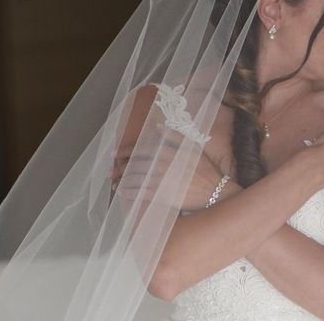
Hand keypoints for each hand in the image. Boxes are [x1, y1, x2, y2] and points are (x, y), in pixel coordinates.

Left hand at [109, 125, 225, 211]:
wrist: (214, 191)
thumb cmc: (204, 169)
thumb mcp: (192, 146)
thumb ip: (174, 135)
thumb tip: (157, 128)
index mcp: (166, 151)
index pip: (139, 149)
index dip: (124, 151)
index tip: (114, 155)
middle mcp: (161, 165)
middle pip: (133, 165)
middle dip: (118, 169)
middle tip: (109, 172)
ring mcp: (160, 181)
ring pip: (134, 180)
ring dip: (121, 181)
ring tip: (114, 183)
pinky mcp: (161, 196)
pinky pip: (139, 194)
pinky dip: (129, 193)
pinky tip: (123, 194)